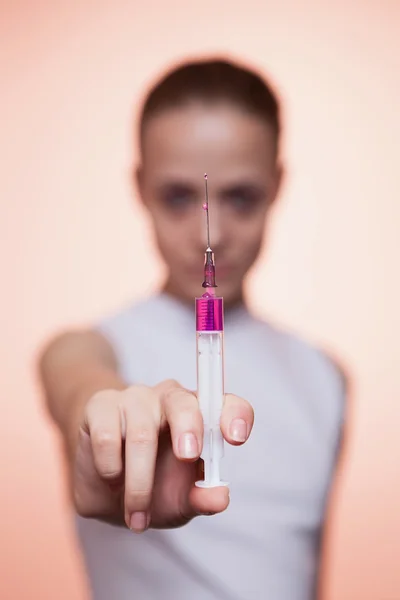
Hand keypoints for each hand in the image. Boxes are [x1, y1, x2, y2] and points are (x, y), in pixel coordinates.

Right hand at [73, 380, 253, 532]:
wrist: (104, 486)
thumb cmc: (153, 485)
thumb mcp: (181, 500)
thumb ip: (201, 498)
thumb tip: (219, 497)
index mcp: (200, 416)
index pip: (227, 404)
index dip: (234, 416)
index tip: (235, 438)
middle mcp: (170, 399)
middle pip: (182, 400)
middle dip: (188, 428)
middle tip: (188, 456)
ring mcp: (135, 398)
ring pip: (141, 430)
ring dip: (139, 481)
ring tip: (137, 514)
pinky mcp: (101, 406)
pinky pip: (107, 435)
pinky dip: (110, 468)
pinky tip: (112, 480)